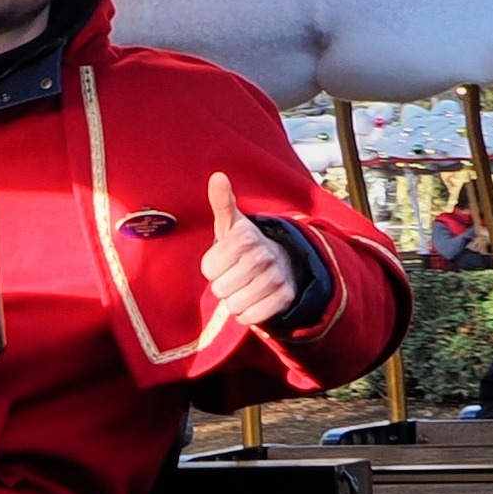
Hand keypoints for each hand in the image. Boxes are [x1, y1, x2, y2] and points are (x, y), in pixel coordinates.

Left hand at [192, 174, 299, 343]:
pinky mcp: (284, 297)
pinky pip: (250, 317)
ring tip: (245, 285)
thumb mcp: (231, 224)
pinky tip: (255, 298)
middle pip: (220, 288)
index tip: (224, 259)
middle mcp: (263, 255)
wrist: (283, 263)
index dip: (213, 268)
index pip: (209, 270)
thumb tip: (217, 176)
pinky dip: (248, 313)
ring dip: (235, 299)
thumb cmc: (246, 245)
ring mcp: (276, 277)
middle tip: (236, 273)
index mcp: (246, 237)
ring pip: (234, 305)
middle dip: (224, 284)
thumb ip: (221, 202)